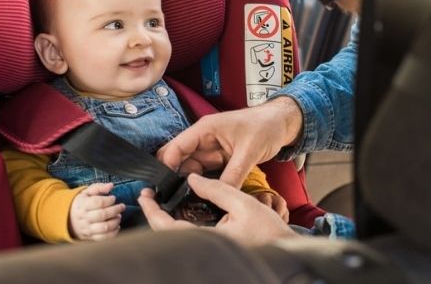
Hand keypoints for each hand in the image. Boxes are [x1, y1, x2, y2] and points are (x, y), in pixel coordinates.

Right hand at [69, 183, 125, 240]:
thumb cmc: (83, 203)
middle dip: (115, 210)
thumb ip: (99, 187)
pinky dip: (114, 232)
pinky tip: (116, 226)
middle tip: (121, 206)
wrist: (69, 219)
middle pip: (102, 215)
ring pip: (104, 227)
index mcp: (83, 205)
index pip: (98, 202)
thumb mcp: (87, 192)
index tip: (113, 198)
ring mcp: (88, 229)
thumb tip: (110, 185)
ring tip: (118, 216)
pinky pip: (104, 238)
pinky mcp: (91, 237)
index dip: (109, 200)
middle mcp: (84, 218)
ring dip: (115, 221)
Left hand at [138, 174, 297, 245]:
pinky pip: (189, 238)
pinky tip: (180, 212)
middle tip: (149, 196)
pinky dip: (179, 225)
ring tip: (161, 201)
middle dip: (155, 215)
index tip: (145, 196)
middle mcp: (205, 248)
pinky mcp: (214, 250)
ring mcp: (209, 251)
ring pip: (177, 237)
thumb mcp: (244, 203)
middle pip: (168, 235)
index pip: (168, 228)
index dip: (153, 211)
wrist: (286, 250)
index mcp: (209, 240)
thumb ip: (217, 189)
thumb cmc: (269, 231)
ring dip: (165, 220)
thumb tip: (193, 179)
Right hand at [157, 96, 302, 187]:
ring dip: (189, 184)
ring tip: (186, 203)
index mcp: (205, 130)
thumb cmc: (265, 127)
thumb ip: (234, 174)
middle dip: (174, 178)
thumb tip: (220, 195)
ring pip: (191, 169)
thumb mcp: (249, 151)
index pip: (176, 148)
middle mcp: (203, 139)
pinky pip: (205, 173)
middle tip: (174, 200)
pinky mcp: (219, 159)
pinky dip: (203, 184)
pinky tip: (202, 197)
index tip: (165, 188)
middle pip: (179, 160)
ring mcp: (211, 150)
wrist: (282, 123)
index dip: (167, 167)